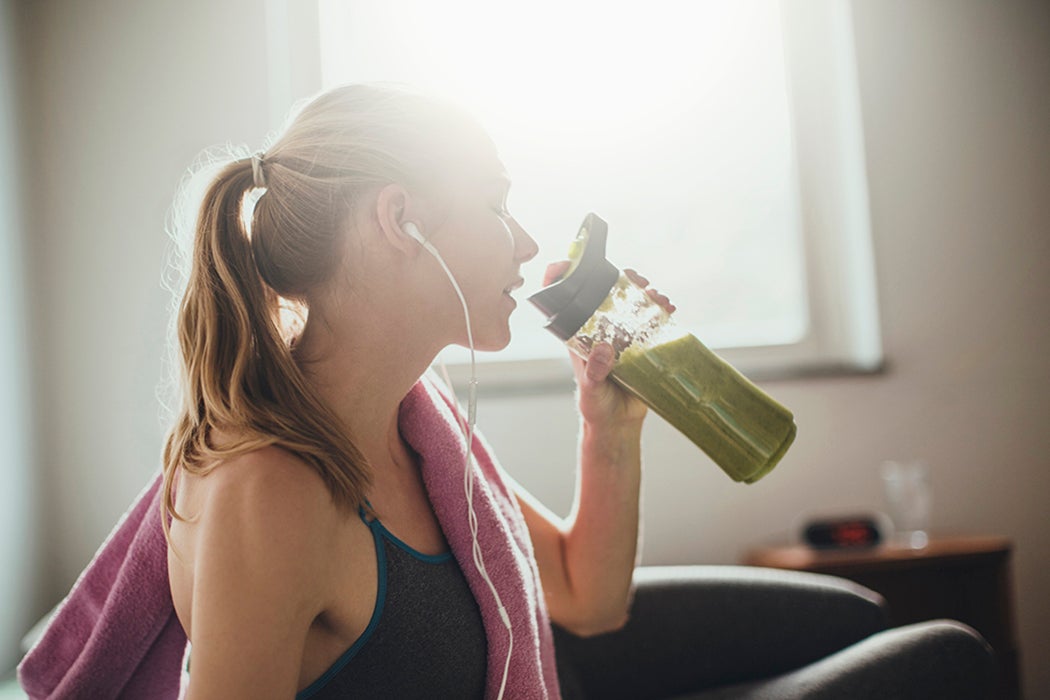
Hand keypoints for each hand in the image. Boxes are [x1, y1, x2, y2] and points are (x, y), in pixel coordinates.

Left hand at [542, 262, 675, 429]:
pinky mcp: (641, 344)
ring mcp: (621, 334)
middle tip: (635, 278)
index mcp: (579, 335)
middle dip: (620, 279)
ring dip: (645, 294)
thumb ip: (594, 371)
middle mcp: (600, 329)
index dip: (562, 276)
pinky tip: (670, 308)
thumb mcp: (591, 389)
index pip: (564, 299)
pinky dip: (662, 311)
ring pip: (631, 303)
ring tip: (657, 295)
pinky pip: (651, 321)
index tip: (570, 261)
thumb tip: (604, 350)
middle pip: (604, 292)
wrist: (618, 423)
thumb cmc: (595, 406)